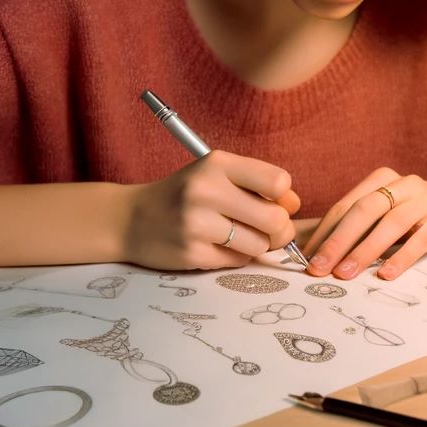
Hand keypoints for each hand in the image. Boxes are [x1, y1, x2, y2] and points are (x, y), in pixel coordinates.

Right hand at [123, 151, 300, 269]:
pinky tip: (215, 246)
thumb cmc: (186, 196)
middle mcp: (206, 190)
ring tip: (234, 236)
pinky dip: (235, 257)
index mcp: (217, 164)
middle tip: (264, 228)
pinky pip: (239, 262)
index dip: (284, 197)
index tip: (272, 201)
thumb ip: (257, 186)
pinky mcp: (192, 253)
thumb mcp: (216, 176)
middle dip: (278, 229)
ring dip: (255, 245)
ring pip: (260, 245)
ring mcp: (196, 224)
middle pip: (276, 219)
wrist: (131, 219)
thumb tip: (295, 205)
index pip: (279, 182)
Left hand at [304, 168, 426, 279]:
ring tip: (346, 274)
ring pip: (390, 224)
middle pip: (363, 211)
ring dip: (365, 251)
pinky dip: (401, 258)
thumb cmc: (417, 214)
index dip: (324, 232)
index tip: (307, 258)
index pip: (346, 205)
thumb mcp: (389, 211)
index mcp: (381, 180)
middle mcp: (403, 185)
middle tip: (319, 267)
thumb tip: (322, 253)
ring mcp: (425, 201)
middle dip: (338, 241)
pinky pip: (419, 240)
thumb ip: (361, 225)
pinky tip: (386, 274)